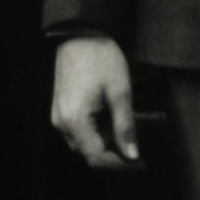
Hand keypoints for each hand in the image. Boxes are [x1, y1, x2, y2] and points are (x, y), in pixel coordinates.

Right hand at [53, 32, 145, 168]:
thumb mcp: (120, 93)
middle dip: (114, 154)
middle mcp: (61, 124)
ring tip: (126, 126)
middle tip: (138, 144)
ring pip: (84, 143)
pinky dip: (97, 131)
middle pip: (88, 153)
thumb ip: (125, 127)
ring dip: (106, 142)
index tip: (141, 163)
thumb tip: (133, 156)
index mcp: (75, 121)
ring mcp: (58, 116)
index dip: (120, 165)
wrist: (80, 35)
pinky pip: (79, 130)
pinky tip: (112, 117)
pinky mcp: (60, 109)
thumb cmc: (102, 60)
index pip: (96, 158)